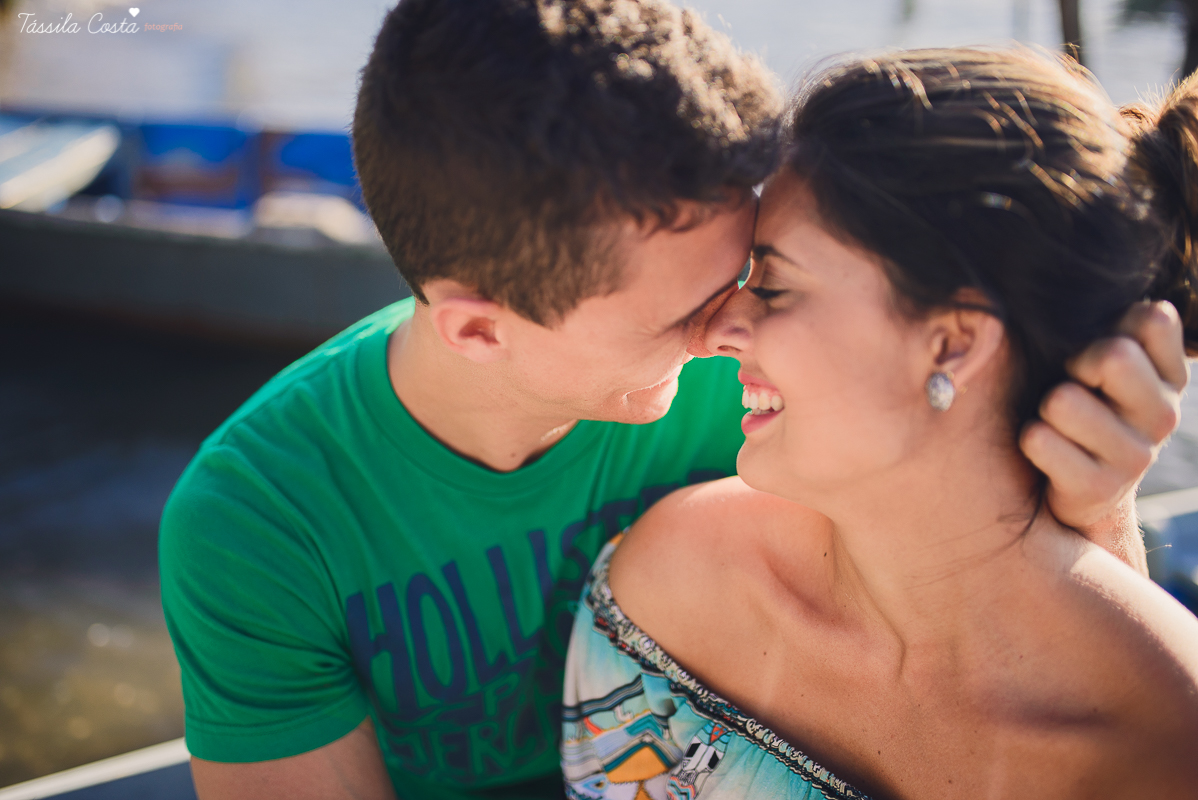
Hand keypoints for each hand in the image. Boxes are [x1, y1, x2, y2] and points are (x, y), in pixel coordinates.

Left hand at [1020, 301, 1188, 568]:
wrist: (1079, 496)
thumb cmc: (1083, 410)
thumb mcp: (1107, 365)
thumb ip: (1116, 324)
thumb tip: (1082, 267)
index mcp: (1170, 377)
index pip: (1152, 319)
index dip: (1109, 328)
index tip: (1097, 357)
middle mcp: (1164, 416)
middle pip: (1112, 355)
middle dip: (1074, 365)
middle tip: (1072, 388)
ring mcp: (1135, 457)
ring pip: (1064, 399)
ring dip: (1047, 408)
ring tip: (1059, 425)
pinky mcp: (1097, 488)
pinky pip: (1038, 439)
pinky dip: (1030, 439)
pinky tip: (1047, 455)